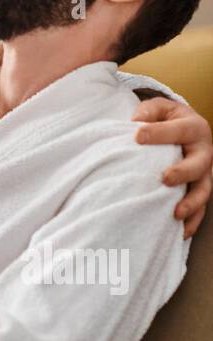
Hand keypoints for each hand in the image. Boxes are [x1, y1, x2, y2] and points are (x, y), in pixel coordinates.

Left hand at [133, 98, 211, 237]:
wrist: (184, 128)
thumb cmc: (166, 118)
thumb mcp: (158, 108)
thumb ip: (148, 111)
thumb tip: (135, 122)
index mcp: (194, 127)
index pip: (178, 130)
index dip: (159, 133)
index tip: (137, 137)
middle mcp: (204, 151)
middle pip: (199, 164)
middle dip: (183, 172)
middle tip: (165, 179)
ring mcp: (205, 173)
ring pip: (204, 190)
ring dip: (191, 203)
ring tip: (175, 213)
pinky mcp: (200, 190)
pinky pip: (201, 209)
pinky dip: (192, 222)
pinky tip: (180, 232)